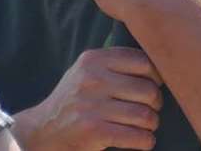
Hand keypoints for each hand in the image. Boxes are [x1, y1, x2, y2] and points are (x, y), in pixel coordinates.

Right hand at [13, 48, 163, 150]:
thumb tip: (158, 62)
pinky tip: (142, 141)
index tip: (154, 87)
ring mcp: (92, 106)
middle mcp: (93, 79)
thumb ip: (114, 63)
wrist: (43, 130)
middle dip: (156, 104)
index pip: (143, 62)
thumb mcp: (86, 70)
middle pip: (148, 90)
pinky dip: (145, 141)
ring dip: (151, 125)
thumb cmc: (74, 99)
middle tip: (151, 110)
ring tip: (146, 126)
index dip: (157, 77)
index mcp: (94, 59)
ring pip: (145, 115)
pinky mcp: (94, 131)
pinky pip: (136, 136)